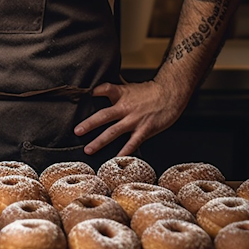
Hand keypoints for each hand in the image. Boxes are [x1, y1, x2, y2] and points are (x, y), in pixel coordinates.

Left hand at [73, 79, 187, 156]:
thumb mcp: (131, 88)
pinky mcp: (145, 129)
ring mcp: (135, 119)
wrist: (171, 93)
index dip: (94, 91)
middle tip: (77, 131)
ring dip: (100, 141)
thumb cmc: (150, 91)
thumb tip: (100, 91)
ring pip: (114, 131)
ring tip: (88, 149)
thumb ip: (116, 92)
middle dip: (89, 124)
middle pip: (104, 115)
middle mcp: (126, 107)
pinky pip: (132, 142)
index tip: (84, 96)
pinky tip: (116, 160)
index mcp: (122, 94)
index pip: (105, 89)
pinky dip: (124, 152)